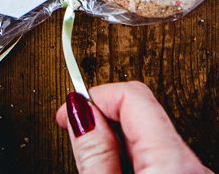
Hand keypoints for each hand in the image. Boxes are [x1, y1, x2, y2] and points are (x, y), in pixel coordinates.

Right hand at [56, 82, 211, 173]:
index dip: (94, 96)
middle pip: (141, 115)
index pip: (132, 95)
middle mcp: (192, 167)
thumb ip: (95, 153)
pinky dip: (134, 161)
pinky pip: (162, 161)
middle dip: (103, 120)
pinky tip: (115, 172)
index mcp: (173, 162)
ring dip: (117, 144)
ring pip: (151, 140)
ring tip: (92, 163)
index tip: (68, 112)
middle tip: (74, 136)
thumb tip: (80, 110)